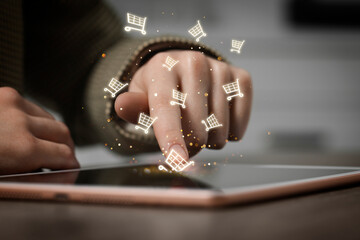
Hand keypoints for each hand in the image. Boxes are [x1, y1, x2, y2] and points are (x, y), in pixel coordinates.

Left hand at [0, 87, 78, 174]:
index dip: (70, 168)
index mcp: (21, 148)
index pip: (66, 156)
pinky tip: (22, 131)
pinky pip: (32, 107)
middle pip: (64, 133)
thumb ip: (36, 180)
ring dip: (50, 133)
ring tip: (41, 147)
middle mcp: (20, 121)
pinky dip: (33, 120)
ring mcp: (12, 103)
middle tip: (60, 162)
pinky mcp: (5, 94)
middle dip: (65, 148)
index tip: (69, 174)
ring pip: (50, 118)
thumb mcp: (4, 181)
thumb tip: (62, 178)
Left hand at [115, 51, 251, 159]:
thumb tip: (122, 106)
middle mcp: (194, 63)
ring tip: (200, 123)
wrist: (186, 69)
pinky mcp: (241, 78)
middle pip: (197, 128)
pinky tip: (218, 118)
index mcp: (164, 67)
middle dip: (189, 144)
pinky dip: (229, 132)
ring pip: (220, 131)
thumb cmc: (161, 89)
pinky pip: (239, 125)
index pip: (167, 108)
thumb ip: (133, 107)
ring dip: (209, 140)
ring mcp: (221, 68)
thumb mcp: (142, 96)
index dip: (171, 136)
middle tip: (183, 135)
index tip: (177, 159)